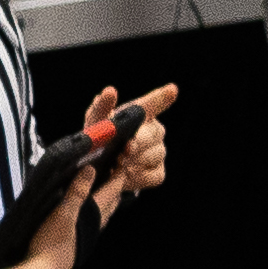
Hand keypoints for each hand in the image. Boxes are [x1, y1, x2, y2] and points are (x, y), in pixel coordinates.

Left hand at [70, 89, 165, 227]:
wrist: (98, 167)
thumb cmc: (100, 138)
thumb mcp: (95, 123)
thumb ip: (101, 108)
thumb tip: (110, 91)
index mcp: (140, 114)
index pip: (153, 103)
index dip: (162, 97)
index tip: (172, 90)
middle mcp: (155, 131)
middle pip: (151, 136)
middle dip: (135, 145)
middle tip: (120, 152)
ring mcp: (160, 152)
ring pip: (152, 157)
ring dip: (133, 162)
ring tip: (116, 164)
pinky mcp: (159, 172)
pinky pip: (152, 176)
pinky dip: (137, 178)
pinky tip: (125, 175)